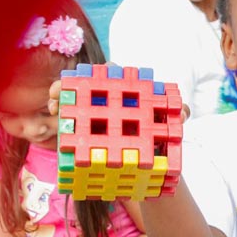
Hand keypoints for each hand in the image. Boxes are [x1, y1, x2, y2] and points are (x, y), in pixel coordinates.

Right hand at [48, 77, 191, 123]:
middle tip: (57, 91)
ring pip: (73, 103)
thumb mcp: (172, 124)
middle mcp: (108, 100)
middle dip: (69, 85)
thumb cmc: (160, 136)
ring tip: (52, 107)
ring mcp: (95, 117)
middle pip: (85, 86)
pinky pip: (71, 126)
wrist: (153, 164)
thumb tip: (184, 110)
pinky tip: (54, 128)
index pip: (113, 75)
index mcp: (127, 92)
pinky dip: (61, 126)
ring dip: (60, 101)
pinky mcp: (87, 134)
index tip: (93, 74)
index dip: (101, 73)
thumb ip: (179, 114)